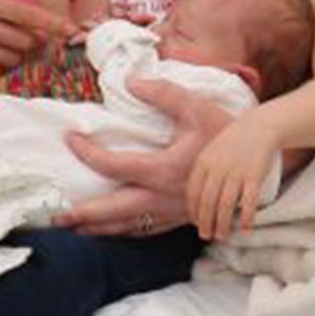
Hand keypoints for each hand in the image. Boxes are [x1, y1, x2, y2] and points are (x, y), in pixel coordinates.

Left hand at [57, 76, 234, 237]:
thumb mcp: (195, 106)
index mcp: (164, 170)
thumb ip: (162, 93)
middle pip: (114, 212)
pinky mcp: (182, 219)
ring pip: (130, 227)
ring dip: (101, 228)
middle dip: (84, 216)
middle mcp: (164, 197)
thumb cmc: (225, 132)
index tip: (70, 139)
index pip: (113, 166)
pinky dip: (125, 232)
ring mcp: (173, 212)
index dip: (87, 153)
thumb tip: (131, 83)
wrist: (258, 162)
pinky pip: (147, 230)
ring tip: (76, 229)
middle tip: (56, 217)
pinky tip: (114, 230)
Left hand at [185, 113, 280, 239]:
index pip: (193, 192)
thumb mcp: (212, 152)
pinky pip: (248, 201)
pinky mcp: (254, 176)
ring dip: (222, 223)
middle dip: (205, 222)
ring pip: (225, 205)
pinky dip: (245, 217)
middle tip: (206, 235)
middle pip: (207, 202)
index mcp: (203, 162)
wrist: (259, 127)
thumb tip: (197, 198)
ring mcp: (236, 172)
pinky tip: (244, 228)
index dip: (193, 210)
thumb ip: (204, 171)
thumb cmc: (233, 142)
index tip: (195, 222)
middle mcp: (217, 168)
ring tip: (221, 235)